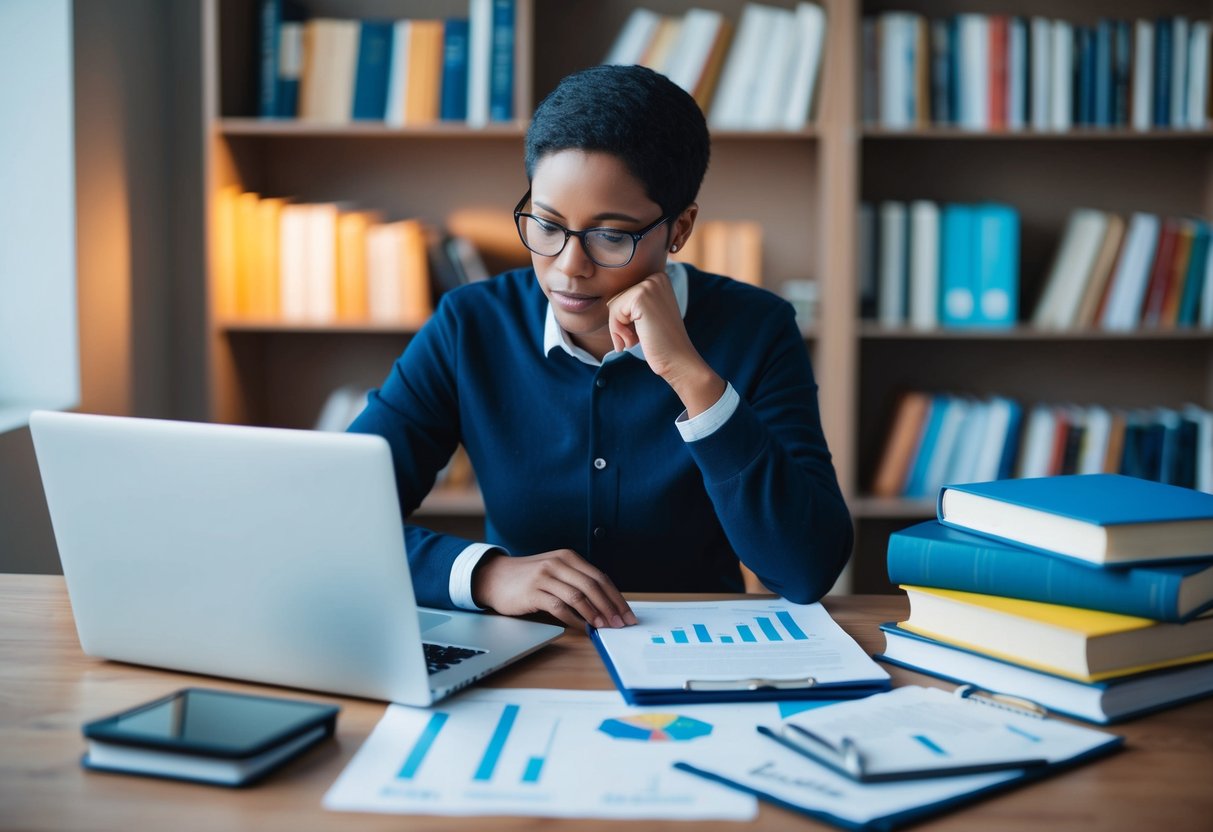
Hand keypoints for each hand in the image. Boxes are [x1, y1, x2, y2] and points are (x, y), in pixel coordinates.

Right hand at [471, 549, 637, 629]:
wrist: (494, 577)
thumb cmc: (529, 578)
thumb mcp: (555, 571)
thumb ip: (576, 581)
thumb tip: (605, 604)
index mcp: (568, 557)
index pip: (600, 577)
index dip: (616, 597)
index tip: (627, 614)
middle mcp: (558, 563)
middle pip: (593, 586)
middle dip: (611, 607)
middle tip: (620, 624)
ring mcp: (545, 576)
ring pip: (578, 596)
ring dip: (595, 614)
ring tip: (605, 627)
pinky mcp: (533, 592)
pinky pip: (560, 607)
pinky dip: (575, 620)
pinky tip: (583, 628)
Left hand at [607, 272, 724, 416]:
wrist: (678, 360)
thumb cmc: (660, 343)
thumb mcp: (648, 316)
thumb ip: (632, 304)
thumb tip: (608, 300)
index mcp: (659, 279)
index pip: (624, 295)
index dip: (626, 319)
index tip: (640, 333)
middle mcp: (656, 278)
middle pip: (617, 298)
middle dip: (621, 323)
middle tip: (638, 338)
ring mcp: (649, 285)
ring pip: (614, 305)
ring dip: (619, 329)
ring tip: (636, 340)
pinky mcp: (641, 297)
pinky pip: (614, 312)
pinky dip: (618, 331)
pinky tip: (633, 341)